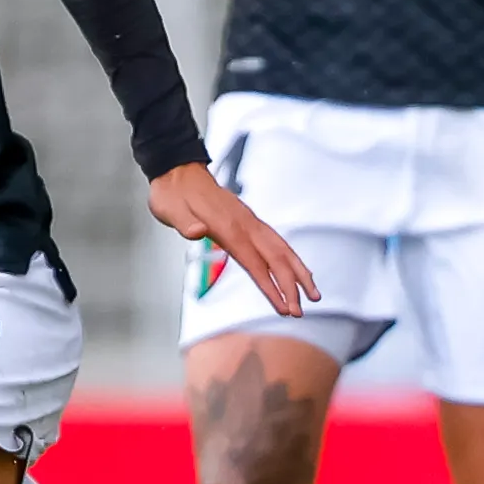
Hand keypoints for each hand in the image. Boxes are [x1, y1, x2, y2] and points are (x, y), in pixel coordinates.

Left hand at [147, 162, 315, 317]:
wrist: (178, 171)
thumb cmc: (172, 194)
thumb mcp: (170, 209)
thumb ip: (185, 223)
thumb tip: (196, 232)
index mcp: (227, 226)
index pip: (255, 262)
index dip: (270, 286)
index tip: (282, 307)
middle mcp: (245, 224)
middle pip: (275, 258)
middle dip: (291, 286)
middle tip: (299, 312)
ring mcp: (249, 221)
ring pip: (282, 248)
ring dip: (299, 273)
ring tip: (313, 294)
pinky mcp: (249, 220)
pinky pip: (276, 241)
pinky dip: (291, 258)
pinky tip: (297, 270)